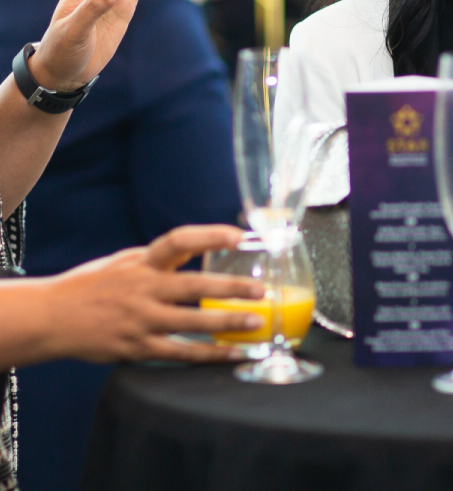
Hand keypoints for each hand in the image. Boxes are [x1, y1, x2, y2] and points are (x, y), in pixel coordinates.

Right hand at [40, 226, 266, 363]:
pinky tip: (232, 354)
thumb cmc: (95, 285)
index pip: (179, 241)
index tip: (239, 236)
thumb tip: (201, 247)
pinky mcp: (136, 348)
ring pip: (192, 323)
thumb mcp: (127, 260)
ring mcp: (140, 320)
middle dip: (231, 289)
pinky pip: (179, 353)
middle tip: (262, 290)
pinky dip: (209, 354)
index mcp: (143, 262)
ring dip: (227, 323)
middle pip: (194, 287)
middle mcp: (143, 289)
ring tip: (257, 323)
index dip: (210, 236)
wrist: (52, 318)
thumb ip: (163, 257)